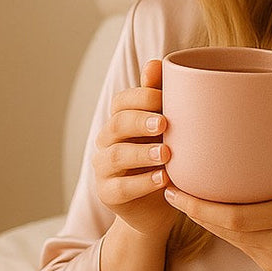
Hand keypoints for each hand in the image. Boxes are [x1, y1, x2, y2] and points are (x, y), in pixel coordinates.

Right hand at [92, 59, 179, 241]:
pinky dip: (142, 183)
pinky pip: (121, 187)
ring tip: (167, 155)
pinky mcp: (108, 194)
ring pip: (116, 156)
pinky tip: (163, 179)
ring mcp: (104, 169)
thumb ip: (160, 99)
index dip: (140, 97)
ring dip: (142, 153)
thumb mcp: (166, 131)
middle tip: (165, 124)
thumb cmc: (164, 161)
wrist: (158, 208)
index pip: (122, 101)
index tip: (164, 98)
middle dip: (140, 121)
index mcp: (121, 120)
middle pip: (117, 124)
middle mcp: (107, 141)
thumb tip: (157, 62)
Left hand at [161, 121, 271, 270]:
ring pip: (228, 240)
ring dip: (205, 219)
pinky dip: (225, 229)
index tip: (178, 186)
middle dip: (193, 210)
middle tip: (171, 187)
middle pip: (225, 229)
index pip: (237, 217)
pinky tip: (213, 213)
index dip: (201, 206)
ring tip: (184, 196)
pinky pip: (241, 247)